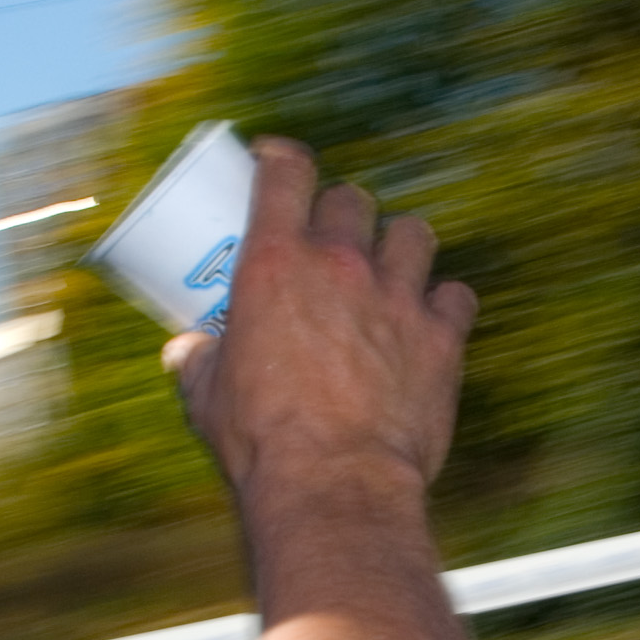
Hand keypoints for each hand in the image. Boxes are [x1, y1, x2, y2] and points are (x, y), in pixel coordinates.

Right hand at [165, 137, 476, 502]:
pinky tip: (432, 321)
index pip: (286, 173)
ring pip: (414, 233)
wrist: (334, 483)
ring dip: (401, 245)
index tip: (277, 161)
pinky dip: (445, 304)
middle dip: (342, 212)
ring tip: (391, 271)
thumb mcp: (207, 396)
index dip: (282, 157)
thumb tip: (182, 352)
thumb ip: (196, 362)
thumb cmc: (261, 441)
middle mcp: (340, 264)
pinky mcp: (442, 337)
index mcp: (276, 262)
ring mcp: (398, 296)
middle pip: (352, 199)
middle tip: (334, 241)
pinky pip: (457, 296)